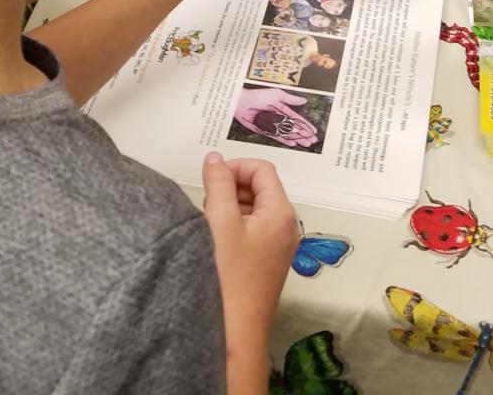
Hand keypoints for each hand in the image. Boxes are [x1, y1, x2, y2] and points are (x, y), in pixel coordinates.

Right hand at [203, 154, 298, 352]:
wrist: (235, 335)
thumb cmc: (229, 278)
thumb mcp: (221, 222)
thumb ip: (218, 184)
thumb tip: (215, 158)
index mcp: (281, 213)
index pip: (262, 170)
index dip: (235, 167)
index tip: (210, 180)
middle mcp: (285, 228)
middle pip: (259, 188)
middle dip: (230, 188)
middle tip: (207, 206)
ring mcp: (277, 248)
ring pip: (252, 211)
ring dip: (228, 209)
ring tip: (208, 226)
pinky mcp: (265, 265)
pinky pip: (251, 232)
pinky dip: (231, 228)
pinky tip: (214, 243)